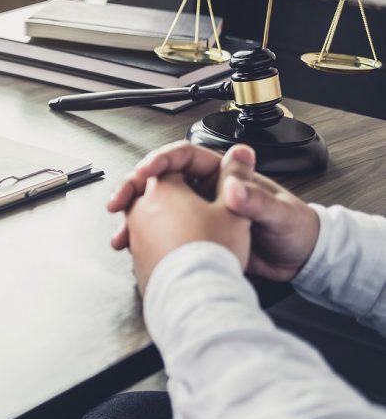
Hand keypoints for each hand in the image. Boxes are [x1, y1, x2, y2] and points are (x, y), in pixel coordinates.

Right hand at [109, 142, 319, 281]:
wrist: (299, 260)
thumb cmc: (295, 228)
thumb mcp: (279, 214)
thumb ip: (256, 200)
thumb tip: (233, 186)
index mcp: (223, 174)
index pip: (182, 157)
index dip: (159, 162)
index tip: (144, 173)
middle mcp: (206, 190)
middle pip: (159, 180)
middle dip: (134, 189)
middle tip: (119, 202)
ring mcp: (197, 212)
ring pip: (155, 207)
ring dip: (133, 217)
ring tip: (120, 232)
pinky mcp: (194, 235)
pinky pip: (160, 232)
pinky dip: (144, 240)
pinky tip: (134, 248)